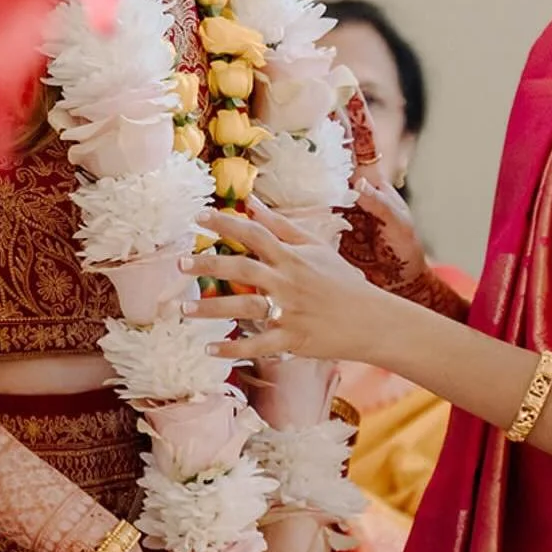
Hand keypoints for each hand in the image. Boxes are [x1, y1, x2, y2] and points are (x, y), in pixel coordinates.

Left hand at [184, 201, 378, 363]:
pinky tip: (209, 348)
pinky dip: (233, 349)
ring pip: (244, 307)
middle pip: (243, 269)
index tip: (199, 217)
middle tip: (179, 263)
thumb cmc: (341, 280)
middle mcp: (287, 282)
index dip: (226, 223)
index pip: (255, 234)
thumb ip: (280, 225)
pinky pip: (258, 345)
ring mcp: (289, 312)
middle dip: (209, 265)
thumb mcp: (315, 246)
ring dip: (211, 308)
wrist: (371, 319)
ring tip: (183, 308)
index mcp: (292, 257)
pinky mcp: (292, 339)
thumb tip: (251, 202)